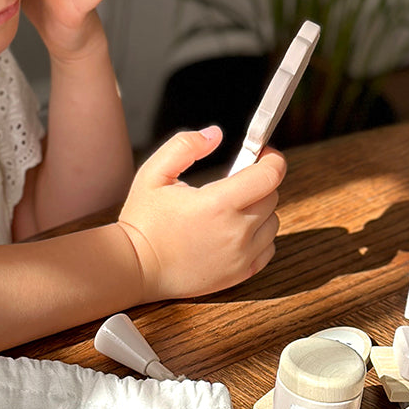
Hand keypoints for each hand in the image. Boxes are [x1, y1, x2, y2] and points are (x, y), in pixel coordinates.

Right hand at [117, 127, 285, 301]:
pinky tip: (236, 232)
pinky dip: (260, 236)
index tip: (262, 154)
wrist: (136, 268)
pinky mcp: (241, 273)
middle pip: (272, 196)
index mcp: (218, 204)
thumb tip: (215, 135)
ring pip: (273, 222)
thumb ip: (184, 146)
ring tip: (232, 209)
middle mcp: (236, 232)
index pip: (270, 175)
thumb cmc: (143, 222)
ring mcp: (241, 256)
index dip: (272, 159)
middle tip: (234, 182)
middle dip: (259, 182)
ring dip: (260, 210)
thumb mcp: (154, 173)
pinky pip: (268, 248)